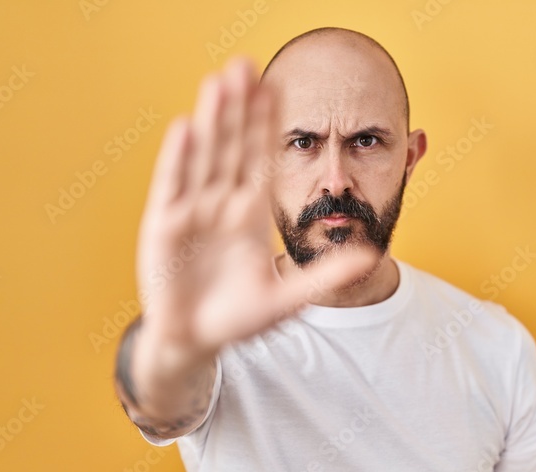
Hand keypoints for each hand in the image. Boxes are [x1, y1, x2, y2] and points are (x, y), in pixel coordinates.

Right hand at [133, 56, 379, 370]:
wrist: (195, 343)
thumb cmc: (238, 320)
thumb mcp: (288, 299)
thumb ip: (326, 276)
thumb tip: (371, 256)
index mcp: (250, 215)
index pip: (261, 159)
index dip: (268, 124)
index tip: (276, 87)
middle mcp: (221, 205)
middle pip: (232, 146)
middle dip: (240, 107)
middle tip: (246, 64)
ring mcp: (192, 212)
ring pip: (204, 156)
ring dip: (212, 120)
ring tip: (219, 81)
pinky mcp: (164, 226)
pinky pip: (173, 186)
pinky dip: (179, 159)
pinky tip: (186, 128)